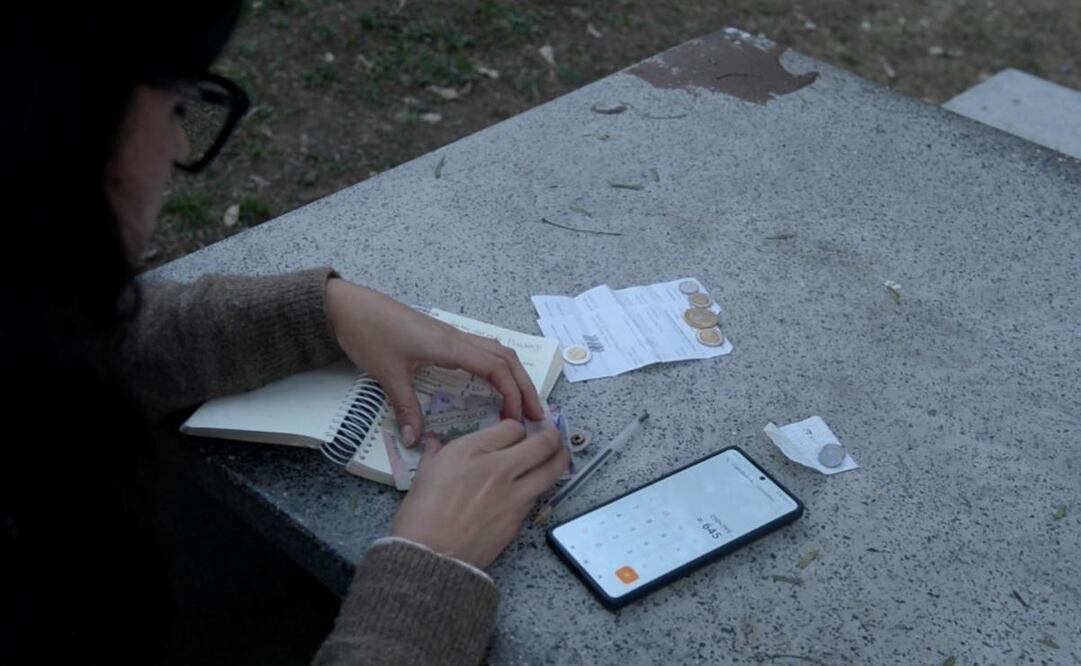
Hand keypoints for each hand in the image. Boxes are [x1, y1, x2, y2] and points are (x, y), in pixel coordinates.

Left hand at [324, 278, 544, 445]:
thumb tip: (416, 441)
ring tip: (521, 402)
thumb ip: (406, 407)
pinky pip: (481, 350)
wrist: (347, 305)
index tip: (518, 419)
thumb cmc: (369, 333)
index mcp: (450, 347)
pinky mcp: (441, 337)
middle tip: (537, 415)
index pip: (496, 369)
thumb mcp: (388, 374)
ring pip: (496, 351)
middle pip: (506, 358)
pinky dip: (496, 368)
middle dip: (524, 386)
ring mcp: (450, 335)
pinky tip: (492, 384)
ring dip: (513, 375)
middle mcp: (457, 338)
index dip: (513, 394)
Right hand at [390, 420, 568, 568]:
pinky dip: (541, 487)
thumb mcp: (423, 474)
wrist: (430, 556)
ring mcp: (513, 494)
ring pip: (551, 470)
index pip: (512, 427)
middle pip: (542, 443)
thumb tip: (435, 444)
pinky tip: (538, 486)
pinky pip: (537, 496)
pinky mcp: (519, 519)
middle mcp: (498, 467)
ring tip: (562, 455)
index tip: (515, 432)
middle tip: (553, 435)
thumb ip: (435, 453)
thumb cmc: (420, 514)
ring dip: (560, 459)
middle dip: (552, 436)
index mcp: (472, 450)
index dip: (516, 428)